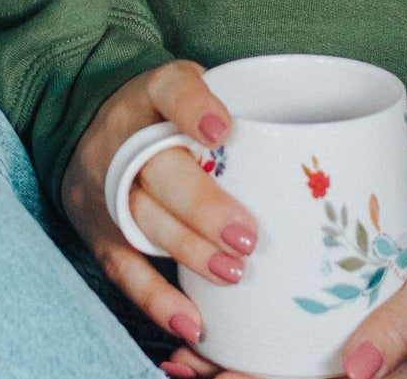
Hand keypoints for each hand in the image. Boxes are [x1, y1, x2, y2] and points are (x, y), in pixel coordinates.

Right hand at [61, 59, 260, 350]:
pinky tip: (192, 318)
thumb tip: (317, 148)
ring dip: (190, 252)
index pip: (171, 89)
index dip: (194, 108)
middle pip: (159, 168)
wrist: (90, 127)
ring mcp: (108, 186)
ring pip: (145, 221)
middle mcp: (125, 136)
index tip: (223, 130)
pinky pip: (126, 269)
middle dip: (202, 206)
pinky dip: (157, 299)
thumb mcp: (196, 88)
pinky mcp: (102, 231)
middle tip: (247, 235)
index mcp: (154, 90)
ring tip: (233, 272)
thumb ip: (238, 106)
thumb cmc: (165, 111)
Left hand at [157, 223, 406, 378]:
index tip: (216, 378)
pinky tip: (232, 338)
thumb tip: (355, 372)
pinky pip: (308, 360)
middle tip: (182, 363)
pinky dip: (267, 354)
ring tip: (186, 357)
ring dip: (243, 373)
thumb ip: (403, 326)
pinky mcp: (365, 344)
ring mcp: (370, 367)